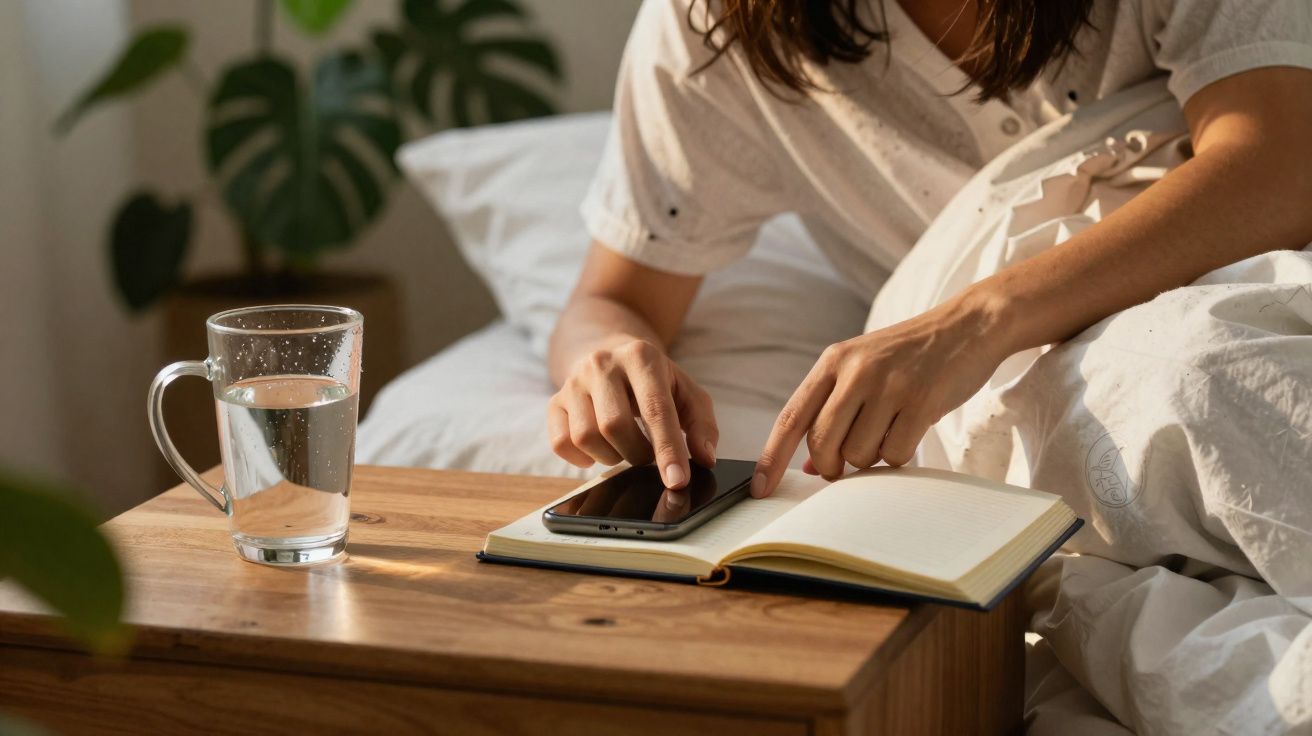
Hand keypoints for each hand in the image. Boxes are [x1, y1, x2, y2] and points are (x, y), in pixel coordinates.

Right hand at [548, 339, 717, 488]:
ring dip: (611, 457)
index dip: (667, 449)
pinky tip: (599, 450)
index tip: (677, 480)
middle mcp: (602, 364)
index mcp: (641, 356)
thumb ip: (702, 423)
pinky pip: (560, 443)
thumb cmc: (653, 379)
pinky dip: (581, 459)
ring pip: (585, 437)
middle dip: (637, 453)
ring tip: (625, 449)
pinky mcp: (555, 401)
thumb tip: (704, 457)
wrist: (610, 352)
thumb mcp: (686, 391)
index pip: (655, 409)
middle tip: (648, 456)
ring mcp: (573, 382)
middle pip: (615, 425)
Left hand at [751, 294, 1011, 496]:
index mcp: (833, 361)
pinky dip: (900, 454)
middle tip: (847, 461)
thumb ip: (831, 410)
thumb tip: (808, 467)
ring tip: (889, 428)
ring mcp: (889, 385)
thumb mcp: (862, 369)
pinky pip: (894, 454)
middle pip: (821, 444)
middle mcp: (855, 370)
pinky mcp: (921, 401)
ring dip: (871, 457)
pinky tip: (911, 428)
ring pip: (857, 455)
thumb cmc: (909, 356)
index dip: (772, 457)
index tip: (759, 488)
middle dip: (831, 465)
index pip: (791, 417)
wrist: (969, 325)